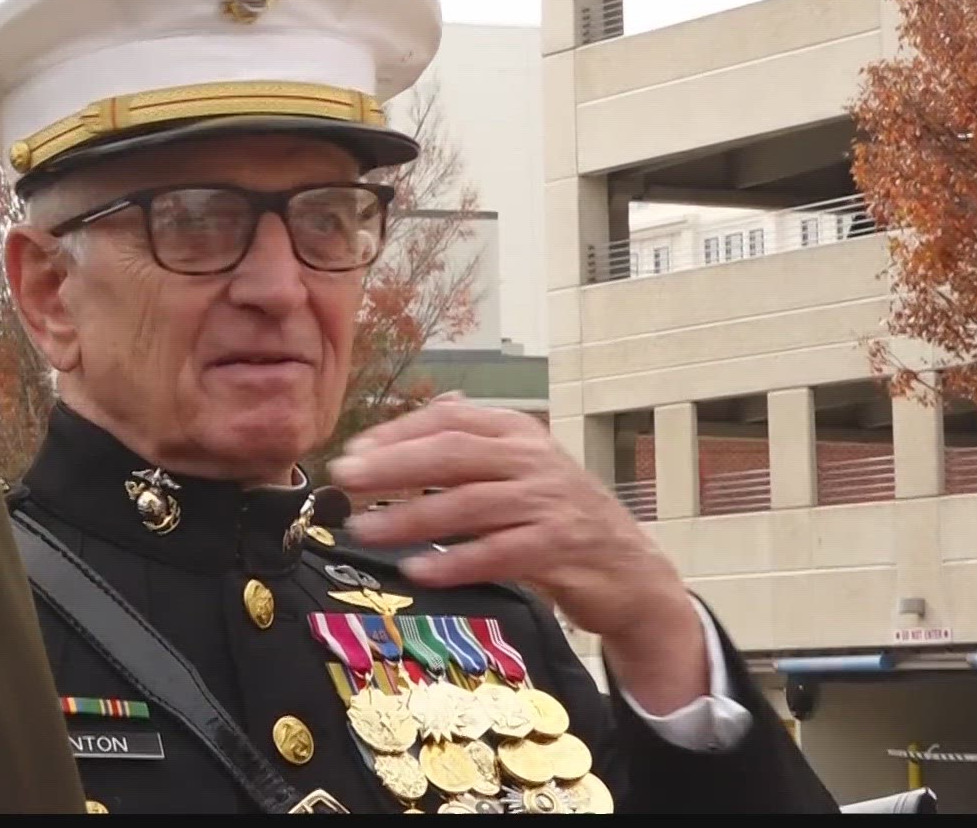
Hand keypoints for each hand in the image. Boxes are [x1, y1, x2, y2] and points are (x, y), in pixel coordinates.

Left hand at [329, 398, 707, 712]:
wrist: (631, 569)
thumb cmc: (559, 516)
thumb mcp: (523, 467)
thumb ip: (478, 441)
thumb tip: (433, 406)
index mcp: (519, 432)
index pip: (449, 420)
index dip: (397, 433)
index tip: (353, 452)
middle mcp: (533, 460)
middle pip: (452, 455)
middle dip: (392, 467)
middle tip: (346, 481)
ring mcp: (548, 503)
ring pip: (468, 505)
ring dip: (410, 518)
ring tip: (363, 528)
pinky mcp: (559, 548)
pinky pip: (498, 553)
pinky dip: (455, 562)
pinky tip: (418, 570)